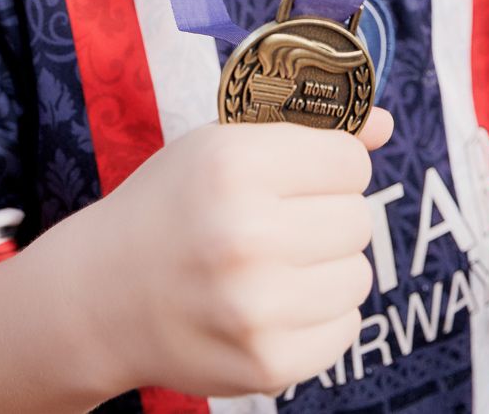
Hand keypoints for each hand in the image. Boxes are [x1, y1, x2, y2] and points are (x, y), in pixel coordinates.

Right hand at [81, 109, 392, 398]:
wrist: (102, 294)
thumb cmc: (170, 206)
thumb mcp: (221, 144)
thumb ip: (307, 131)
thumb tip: (387, 125)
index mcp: (235, 165)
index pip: (349, 161)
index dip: (330, 165)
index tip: (302, 175)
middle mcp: (247, 235)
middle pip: (359, 218)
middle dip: (329, 215)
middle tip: (282, 220)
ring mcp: (257, 307)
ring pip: (359, 275)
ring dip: (328, 267)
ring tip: (275, 263)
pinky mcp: (267, 363)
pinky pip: (346, 328)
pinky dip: (320, 316)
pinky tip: (274, 303)